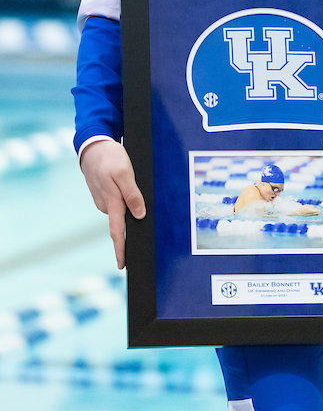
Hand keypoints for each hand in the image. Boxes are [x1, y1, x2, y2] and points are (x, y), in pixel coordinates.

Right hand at [80, 139, 145, 269]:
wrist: (92, 144)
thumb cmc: (109, 157)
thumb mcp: (124, 172)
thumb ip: (132, 194)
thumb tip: (139, 214)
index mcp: (112, 202)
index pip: (116, 231)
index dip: (120, 249)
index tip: (123, 266)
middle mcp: (106, 204)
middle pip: (120, 223)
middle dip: (129, 231)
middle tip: (143, 236)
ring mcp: (103, 199)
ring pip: (120, 210)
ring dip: (129, 211)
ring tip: (139, 207)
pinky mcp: (104, 192)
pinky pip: (117, 202)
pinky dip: (124, 201)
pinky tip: (130, 195)